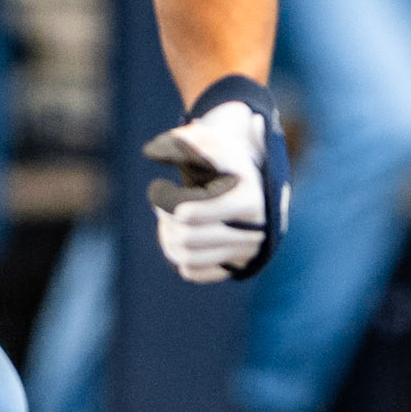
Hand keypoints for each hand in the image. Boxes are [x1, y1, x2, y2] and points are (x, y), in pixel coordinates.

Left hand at [145, 80, 290, 283]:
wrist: (251, 190)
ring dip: (167, 238)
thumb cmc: (228, 165)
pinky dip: (177, 258)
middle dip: (165, 219)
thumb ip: (199, 138)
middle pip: (189, 237)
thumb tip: (176, 139)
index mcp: (248, 200)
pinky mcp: (233, 267)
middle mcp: (252, 232)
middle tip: (158, 204)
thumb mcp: (220, 145)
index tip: (158, 189)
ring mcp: (243, 253)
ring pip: (188, 258)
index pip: (199, 212)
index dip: (172, 204)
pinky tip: (175, 237)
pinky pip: (193, 272)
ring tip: (164, 222)